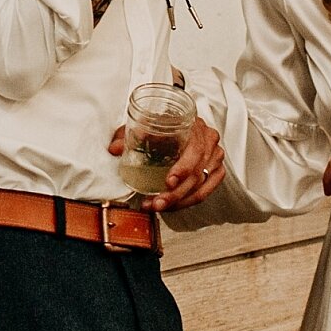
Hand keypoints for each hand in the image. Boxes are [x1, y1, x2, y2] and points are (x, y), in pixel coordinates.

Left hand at [109, 117, 226, 212]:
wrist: (182, 124)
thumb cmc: (165, 123)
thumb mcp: (146, 123)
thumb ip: (131, 134)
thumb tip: (114, 149)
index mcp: (196, 126)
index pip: (195, 150)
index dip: (183, 169)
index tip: (168, 182)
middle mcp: (209, 141)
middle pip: (196, 174)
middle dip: (175, 194)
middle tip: (157, 203)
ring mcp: (215, 157)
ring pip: (201, 187)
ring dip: (179, 202)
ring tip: (158, 207)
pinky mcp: (216, 170)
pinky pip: (205, 192)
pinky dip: (188, 202)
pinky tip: (172, 206)